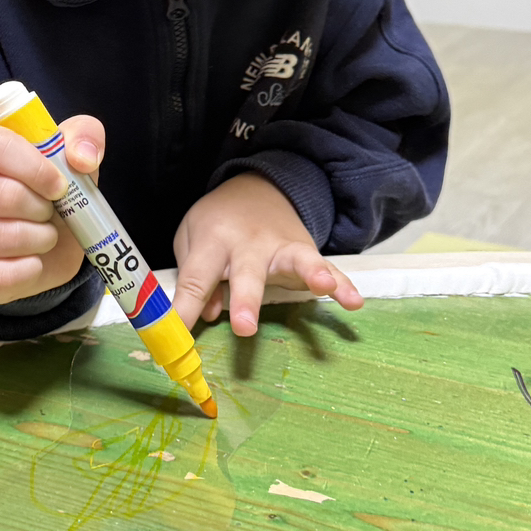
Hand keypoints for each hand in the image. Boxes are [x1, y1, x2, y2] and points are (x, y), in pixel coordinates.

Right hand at [0, 115, 104, 305]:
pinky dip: (32, 269)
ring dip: (41, 239)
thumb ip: (85, 136)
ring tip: (46, 234)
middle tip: (52, 211)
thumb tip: (83, 157)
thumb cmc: (53, 190)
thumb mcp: (73, 154)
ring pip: (4, 238)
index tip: (60, 186)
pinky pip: (3, 275)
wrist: (50, 241)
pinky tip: (34, 259)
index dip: (35, 168)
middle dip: (43, 209)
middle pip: (4, 196)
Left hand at [173, 174, 362, 336]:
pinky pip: (327, 267)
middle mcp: (249, 243)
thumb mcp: (192, 238)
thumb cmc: (217, 222)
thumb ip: (193, 277)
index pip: (196, 279)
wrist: (257, 188)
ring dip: (310, 274)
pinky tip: (354, 301)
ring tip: (323, 287)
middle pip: (247, 273)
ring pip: (296, 260)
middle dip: (246, 300)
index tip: (176, 342)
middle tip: (245, 328)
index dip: (184, 312)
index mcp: (213, 240)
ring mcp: (282, 246)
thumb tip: (205, 314)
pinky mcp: (306, 252)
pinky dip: (342, 284)